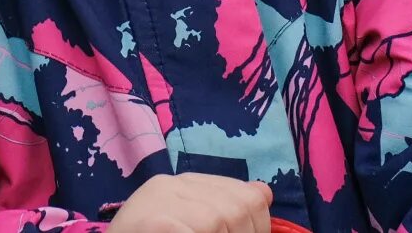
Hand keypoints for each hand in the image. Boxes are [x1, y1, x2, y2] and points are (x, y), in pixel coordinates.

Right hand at [106, 175, 274, 232]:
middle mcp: (171, 185)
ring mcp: (156, 201)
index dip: (259, 226)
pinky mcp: (147, 220)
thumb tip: (263, 194)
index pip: (246, 195)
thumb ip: (222, 210)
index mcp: (186, 184)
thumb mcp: (190, 224)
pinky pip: (190, 231)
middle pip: (235, 208)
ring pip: (214, 221)